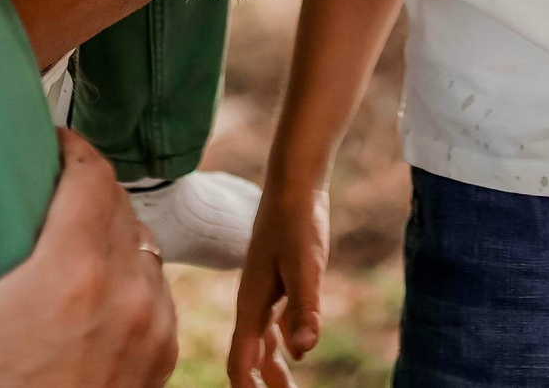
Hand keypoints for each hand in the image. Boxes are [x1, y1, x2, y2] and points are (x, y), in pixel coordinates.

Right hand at [0, 130, 178, 387]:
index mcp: (76, 269)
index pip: (93, 174)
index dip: (72, 149)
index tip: (46, 147)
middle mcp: (127, 290)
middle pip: (119, 206)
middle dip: (87, 190)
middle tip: (49, 188)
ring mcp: (152, 324)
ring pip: (143, 248)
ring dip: (113, 234)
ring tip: (72, 236)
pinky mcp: (163, 355)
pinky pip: (157, 294)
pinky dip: (131, 280)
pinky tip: (98, 288)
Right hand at [227, 183, 330, 387]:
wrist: (295, 182)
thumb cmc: (298, 220)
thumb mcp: (306, 265)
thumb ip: (304, 307)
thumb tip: (304, 352)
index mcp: (252, 304)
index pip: (242, 362)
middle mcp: (252, 302)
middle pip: (250, 358)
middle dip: (262, 386)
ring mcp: (264, 292)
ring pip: (261, 343)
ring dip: (272, 370)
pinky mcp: (278, 281)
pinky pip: (272, 324)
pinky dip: (280, 344)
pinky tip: (295, 349)